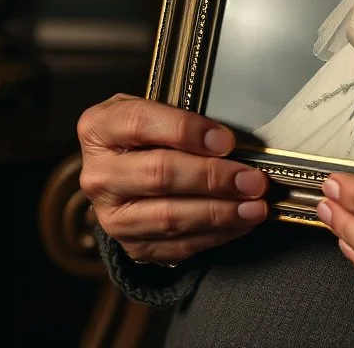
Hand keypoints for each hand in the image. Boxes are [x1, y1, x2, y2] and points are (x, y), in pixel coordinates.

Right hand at [78, 93, 269, 265]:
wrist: (122, 168)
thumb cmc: (148, 131)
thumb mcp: (154, 108)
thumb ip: (181, 115)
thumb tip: (230, 140)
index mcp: (99, 129)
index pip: (142, 124)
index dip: (187, 131)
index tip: (227, 141)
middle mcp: (99, 175)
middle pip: (160, 175)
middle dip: (214, 178)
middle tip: (253, 180)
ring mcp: (111, 216)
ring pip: (169, 217)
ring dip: (220, 213)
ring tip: (255, 207)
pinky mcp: (130, 245)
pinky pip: (176, 245)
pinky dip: (214, 235)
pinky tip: (241, 223)